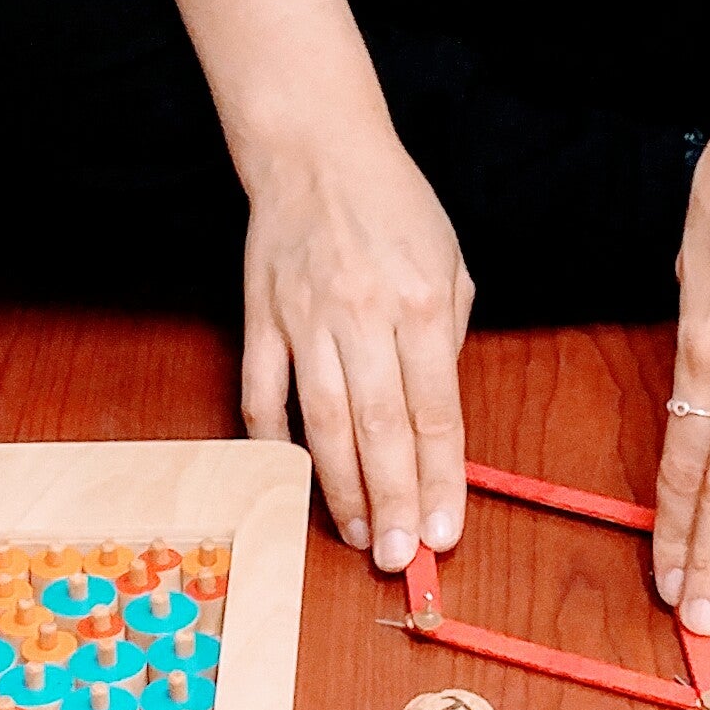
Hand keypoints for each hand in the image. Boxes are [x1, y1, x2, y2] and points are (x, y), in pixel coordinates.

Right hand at [239, 102, 473, 574]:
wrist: (316, 150)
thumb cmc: (393, 208)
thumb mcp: (449, 264)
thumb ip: (446, 338)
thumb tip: (435, 419)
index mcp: (420, 303)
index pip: (435, 410)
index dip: (441, 478)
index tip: (447, 531)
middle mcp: (363, 315)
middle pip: (381, 428)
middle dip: (394, 501)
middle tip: (401, 558)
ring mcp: (305, 319)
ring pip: (323, 422)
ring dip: (341, 488)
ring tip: (360, 536)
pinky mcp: (260, 318)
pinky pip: (262, 394)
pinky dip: (275, 442)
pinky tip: (295, 480)